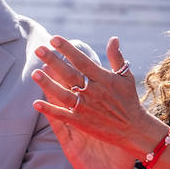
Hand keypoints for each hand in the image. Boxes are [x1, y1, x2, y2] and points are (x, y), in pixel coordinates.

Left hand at [32, 37, 167, 168]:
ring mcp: (86, 108)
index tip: (54, 39)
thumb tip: (113, 38)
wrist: (134, 130)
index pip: (82, 61)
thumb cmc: (130, 101)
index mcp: (103, 79)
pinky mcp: (82, 122)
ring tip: (35, 73)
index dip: (68, 50)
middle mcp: (93, 92)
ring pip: (63, 94)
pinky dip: (49, 110)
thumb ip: (116, 58)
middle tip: (38, 49)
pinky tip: (36, 103)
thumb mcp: (126, 77)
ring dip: (48, 84)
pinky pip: (62, 115)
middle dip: (53, 61)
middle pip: (69, 74)